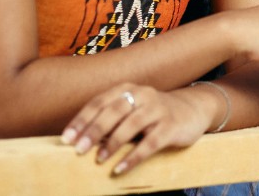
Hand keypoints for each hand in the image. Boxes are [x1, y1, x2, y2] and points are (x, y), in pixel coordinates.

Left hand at [61, 83, 212, 175]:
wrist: (193, 110)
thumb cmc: (153, 114)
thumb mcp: (132, 109)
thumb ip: (111, 119)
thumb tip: (79, 140)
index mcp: (128, 89)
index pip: (100, 102)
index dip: (81, 120)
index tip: (66, 139)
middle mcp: (143, 95)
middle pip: (114, 111)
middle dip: (94, 131)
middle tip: (78, 149)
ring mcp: (159, 109)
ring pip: (131, 125)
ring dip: (112, 143)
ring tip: (98, 159)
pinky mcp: (171, 126)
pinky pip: (150, 143)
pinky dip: (132, 157)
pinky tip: (119, 169)